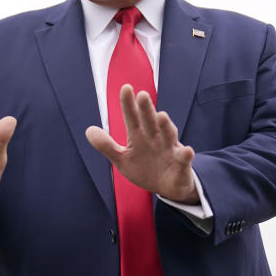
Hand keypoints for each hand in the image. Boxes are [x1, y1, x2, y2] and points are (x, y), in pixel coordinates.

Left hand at [86, 84, 198, 203]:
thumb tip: (88, 130)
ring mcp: (170, 149)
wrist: (168, 187)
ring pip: (168, 135)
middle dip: (147, 109)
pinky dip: (186, 155)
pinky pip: (184, 159)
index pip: (132, 117)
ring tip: (162, 116)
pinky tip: (186, 151)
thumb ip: (106, 146)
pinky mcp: (181, 164)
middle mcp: (155, 138)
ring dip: (166, 126)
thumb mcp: (122, 160)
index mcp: (140, 136)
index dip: (129, 104)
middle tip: (142, 95)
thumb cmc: (145, 168)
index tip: (125, 88)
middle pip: (150, 121)